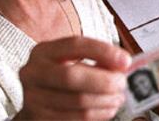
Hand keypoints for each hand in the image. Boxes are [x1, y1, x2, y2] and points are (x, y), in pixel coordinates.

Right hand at [14, 37, 131, 119]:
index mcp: (43, 51)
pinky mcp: (38, 118)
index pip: (75, 45)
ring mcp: (33, 98)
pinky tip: (107, 108)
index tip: (126, 61)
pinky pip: (76, 119)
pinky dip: (98, 114)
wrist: (37, 102)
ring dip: (105, 100)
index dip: (103, 51)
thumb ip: (98, 59)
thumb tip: (123, 64)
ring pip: (77, 101)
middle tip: (122, 83)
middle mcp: (33, 73)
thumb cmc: (63, 77)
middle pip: (71, 76)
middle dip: (104, 81)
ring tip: (118, 97)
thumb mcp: (74, 61)